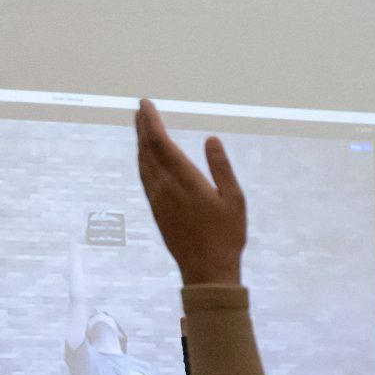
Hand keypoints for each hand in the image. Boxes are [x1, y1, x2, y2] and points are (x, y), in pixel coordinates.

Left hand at [133, 100, 245, 286]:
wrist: (206, 270)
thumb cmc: (226, 236)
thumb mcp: (234, 200)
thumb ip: (221, 167)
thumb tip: (211, 139)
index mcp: (185, 181)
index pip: (160, 143)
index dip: (150, 121)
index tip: (145, 104)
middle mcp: (166, 187)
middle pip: (147, 150)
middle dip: (142, 127)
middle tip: (140, 109)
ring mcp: (158, 200)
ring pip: (143, 163)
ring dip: (140, 143)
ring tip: (140, 127)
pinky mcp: (156, 210)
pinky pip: (144, 178)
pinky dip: (142, 161)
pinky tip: (145, 158)